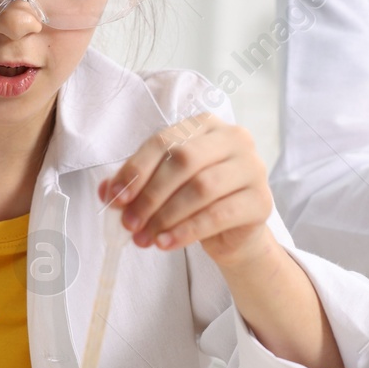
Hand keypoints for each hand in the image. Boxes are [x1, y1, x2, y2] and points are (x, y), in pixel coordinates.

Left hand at [98, 113, 277, 270]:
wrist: (234, 233)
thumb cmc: (196, 201)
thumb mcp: (163, 187)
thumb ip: (136, 183)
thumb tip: (107, 192)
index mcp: (206, 124)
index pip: (166, 141)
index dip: (137, 169)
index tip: (117, 198)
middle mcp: (234, 138)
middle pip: (185, 161)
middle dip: (151, 195)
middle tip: (130, 224)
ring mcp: (253, 167)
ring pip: (202, 187)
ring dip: (166, 216)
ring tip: (144, 238)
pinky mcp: (261, 200)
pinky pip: (219, 215)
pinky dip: (187, 231)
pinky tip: (166, 243)